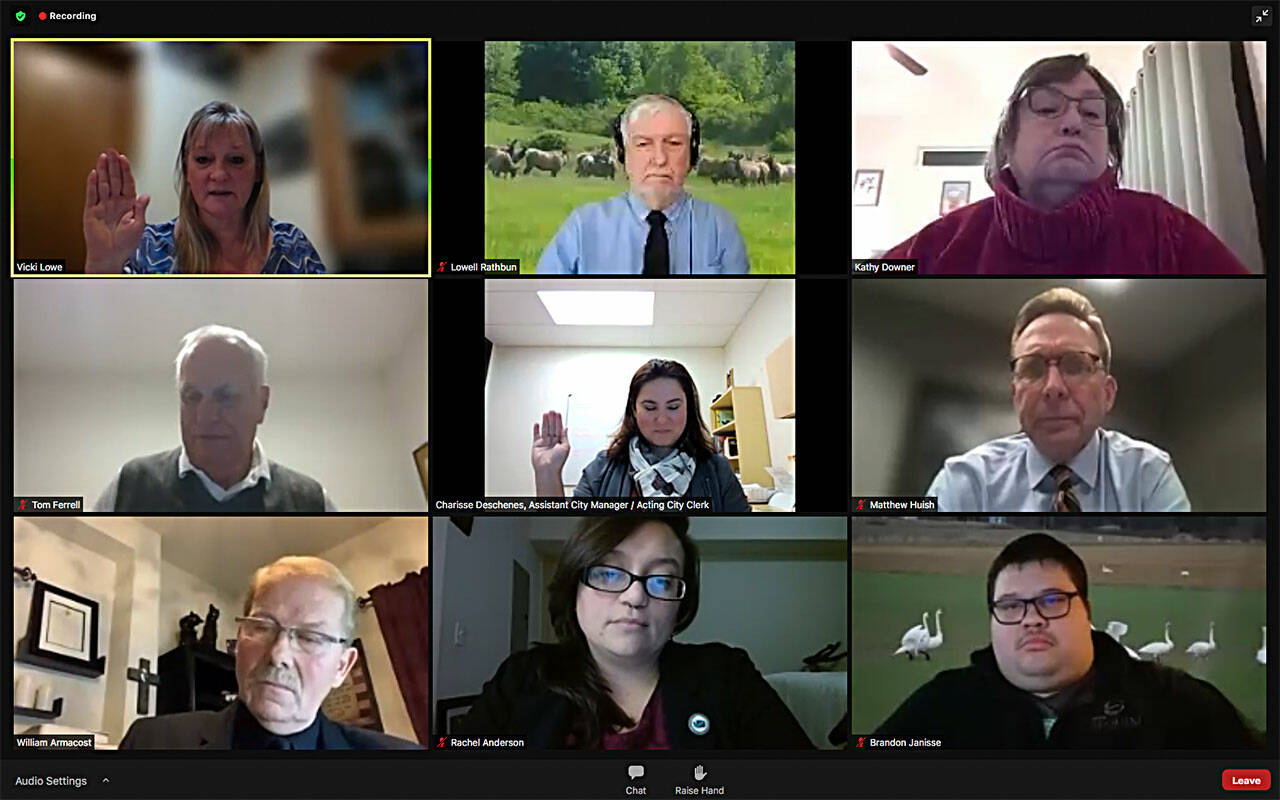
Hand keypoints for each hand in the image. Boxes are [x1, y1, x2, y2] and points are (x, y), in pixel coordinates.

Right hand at [83, 149, 150, 272]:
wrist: (110, 255)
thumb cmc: (125, 244)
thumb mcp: (138, 226)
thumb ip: (140, 209)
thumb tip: (145, 195)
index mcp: (128, 205)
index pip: (127, 184)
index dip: (125, 171)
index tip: (124, 159)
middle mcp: (115, 203)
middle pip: (114, 180)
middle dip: (113, 165)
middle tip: (112, 151)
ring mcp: (103, 205)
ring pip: (103, 184)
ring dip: (103, 170)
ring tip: (103, 157)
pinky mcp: (91, 210)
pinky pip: (92, 195)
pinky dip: (92, 184)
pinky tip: (94, 173)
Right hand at [531, 410, 570, 475]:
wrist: (547, 469)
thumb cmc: (557, 462)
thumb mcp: (566, 447)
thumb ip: (565, 436)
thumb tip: (566, 428)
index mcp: (560, 442)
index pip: (559, 429)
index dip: (559, 421)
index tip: (558, 414)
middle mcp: (552, 442)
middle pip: (552, 427)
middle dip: (552, 419)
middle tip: (551, 411)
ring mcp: (544, 443)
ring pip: (545, 429)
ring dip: (545, 421)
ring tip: (545, 414)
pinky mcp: (537, 445)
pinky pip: (536, 435)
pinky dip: (536, 429)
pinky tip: (537, 424)